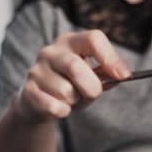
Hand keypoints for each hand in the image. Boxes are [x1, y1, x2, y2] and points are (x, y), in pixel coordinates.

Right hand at [16, 30, 130, 121]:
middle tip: (92, 94)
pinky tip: (59, 107)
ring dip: (75, 102)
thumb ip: (107, 74)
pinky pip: (55, 107)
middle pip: (76, 66)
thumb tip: (124, 74)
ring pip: (66, 92)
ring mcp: (37, 70)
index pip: (93, 39)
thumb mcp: (92, 77)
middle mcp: (51, 52)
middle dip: (91, 87)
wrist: (39, 103)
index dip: (110, 57)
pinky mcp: (28, 91)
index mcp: (71, 42)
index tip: (124, 75)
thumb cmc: (70, 86)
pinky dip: (64, 112)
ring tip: (70, 99)